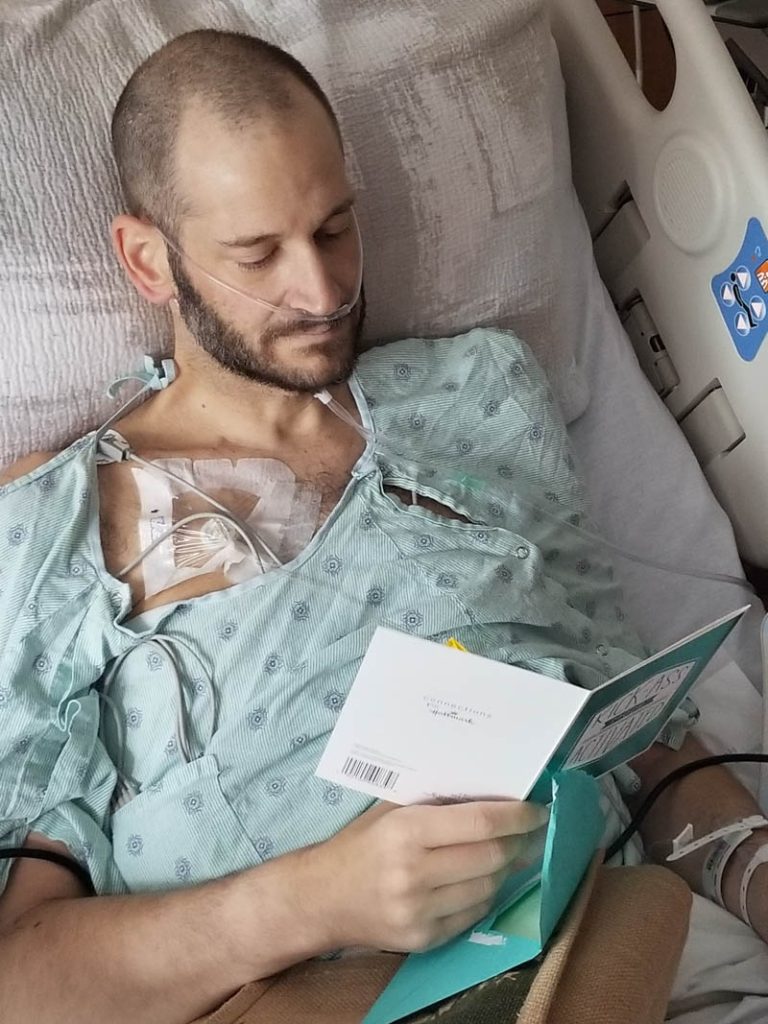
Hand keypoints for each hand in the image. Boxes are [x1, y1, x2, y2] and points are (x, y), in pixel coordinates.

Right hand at [299, 799, 548, 953]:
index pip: (480, 823)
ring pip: (489, 888)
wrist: (321, 897)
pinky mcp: (423, 939)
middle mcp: (414, 872)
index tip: (537, 810)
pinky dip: (485, 895)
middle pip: (491, 856)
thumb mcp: (393, 810)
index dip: (517, 817)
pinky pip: (473, 914)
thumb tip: (495, 794)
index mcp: (407, 830)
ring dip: (505, 870)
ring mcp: (419, 910)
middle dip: (519, 842)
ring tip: (508, 853)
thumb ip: (438, 803)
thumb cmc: (361, 843)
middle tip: (531, 831)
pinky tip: (483, 880)